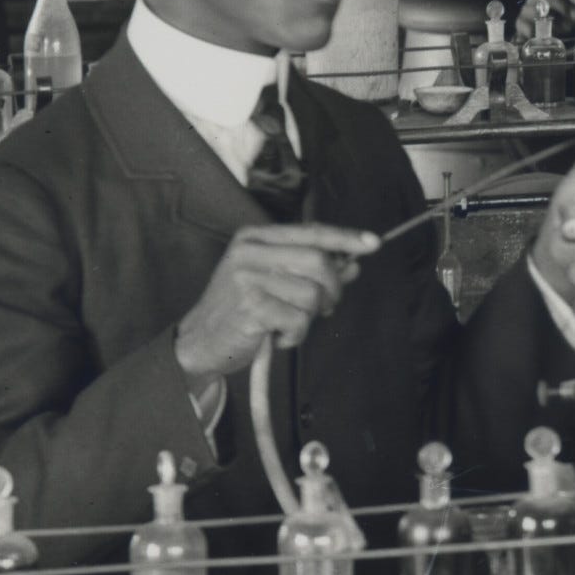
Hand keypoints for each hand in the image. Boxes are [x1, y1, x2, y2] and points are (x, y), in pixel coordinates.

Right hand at [169, 219, 381, 387]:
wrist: (200, 342)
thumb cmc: (240, 311)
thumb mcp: (273, 283)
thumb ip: (310, 272)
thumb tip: (352, 266)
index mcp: (254, 238)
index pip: (310, 232)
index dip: (345, 237)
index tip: (373, 243)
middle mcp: (249, 252)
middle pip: (317, 261)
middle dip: (332, 289)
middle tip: (325, 307)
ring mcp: (247, 278)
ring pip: (311, 293)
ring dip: (309, 317)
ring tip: (287, 324)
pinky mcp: (250, 306)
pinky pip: (298, 319)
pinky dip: (295, 335)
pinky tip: (276, 336)